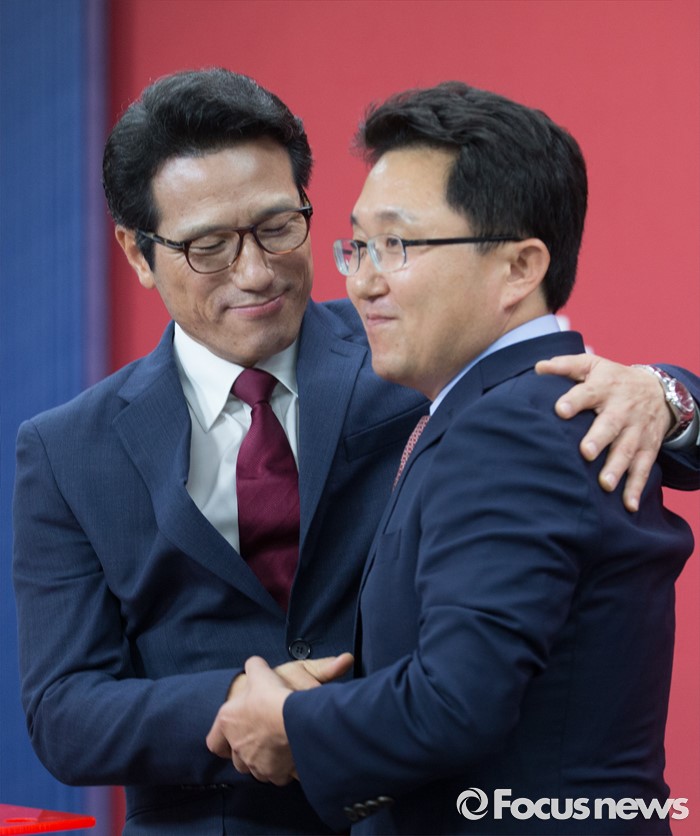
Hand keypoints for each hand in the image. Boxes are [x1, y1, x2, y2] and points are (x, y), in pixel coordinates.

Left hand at [207, 653, 352, 781]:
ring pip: (256, 769)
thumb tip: (253, 664)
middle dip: (246, 751)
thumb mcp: (259, 672)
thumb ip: (253, 667)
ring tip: (277, 747)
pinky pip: (276, 776)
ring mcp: (256, 764)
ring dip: (263, 761)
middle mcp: (238, 748)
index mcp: (228, 723)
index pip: (214, 742)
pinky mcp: (274, 774)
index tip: (231, 736)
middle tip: (261, 738)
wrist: (293, 719)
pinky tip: (290, 756)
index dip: (222, 740)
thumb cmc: (272, 696)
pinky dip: (281, 769)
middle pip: (237, 759)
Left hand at [535, 354, 670, 512]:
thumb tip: (538, 367)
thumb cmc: (614, 379)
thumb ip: (565, 366)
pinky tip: (628, 505)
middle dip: (599, 439)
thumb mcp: (593, 366)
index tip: (560, 410)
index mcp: (605, 388)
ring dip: (617, 468)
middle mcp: (622, 410)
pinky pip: (643, 469)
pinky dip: (636, 488)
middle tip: (585, 452)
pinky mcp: (647, 448)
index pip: (588, 392)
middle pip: (610, 425)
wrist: (660, 391)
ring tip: (605, 484)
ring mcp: (636, 431)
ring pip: (627, 450)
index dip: (575, 400)